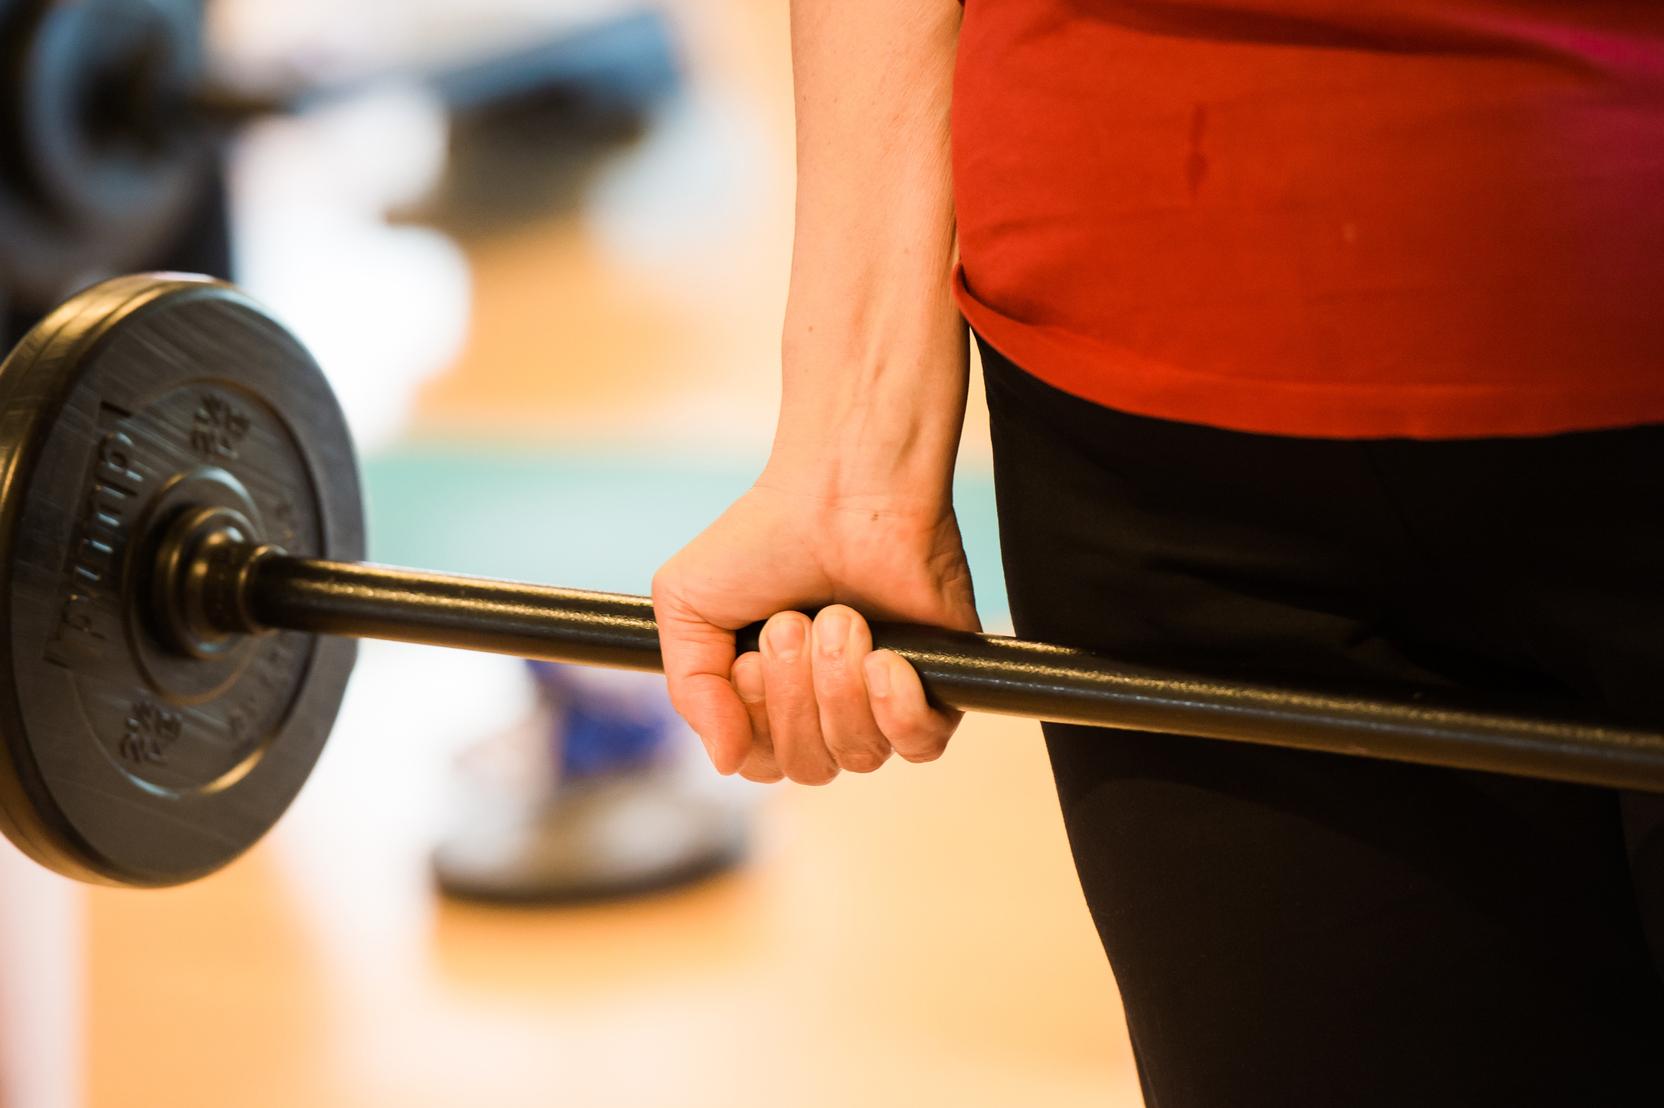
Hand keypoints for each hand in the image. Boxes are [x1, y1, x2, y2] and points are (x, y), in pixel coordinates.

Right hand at [652, 478, 978, 783]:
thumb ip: (691, 691)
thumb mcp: (687, 606)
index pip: (761, 763)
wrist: (840, 490)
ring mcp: (884, 702)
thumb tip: (726, 761)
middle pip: (810, 767)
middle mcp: (829, 710)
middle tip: (793, 621)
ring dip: (839, 685)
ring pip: (860, 754)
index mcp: (770, 701)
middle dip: (793, 695)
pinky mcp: (939, 686)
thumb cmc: (765, 539)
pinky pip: (921, 746)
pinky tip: (885, 660)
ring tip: (841, 618)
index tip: (748, 658)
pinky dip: (897, 709)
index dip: (754, 723)